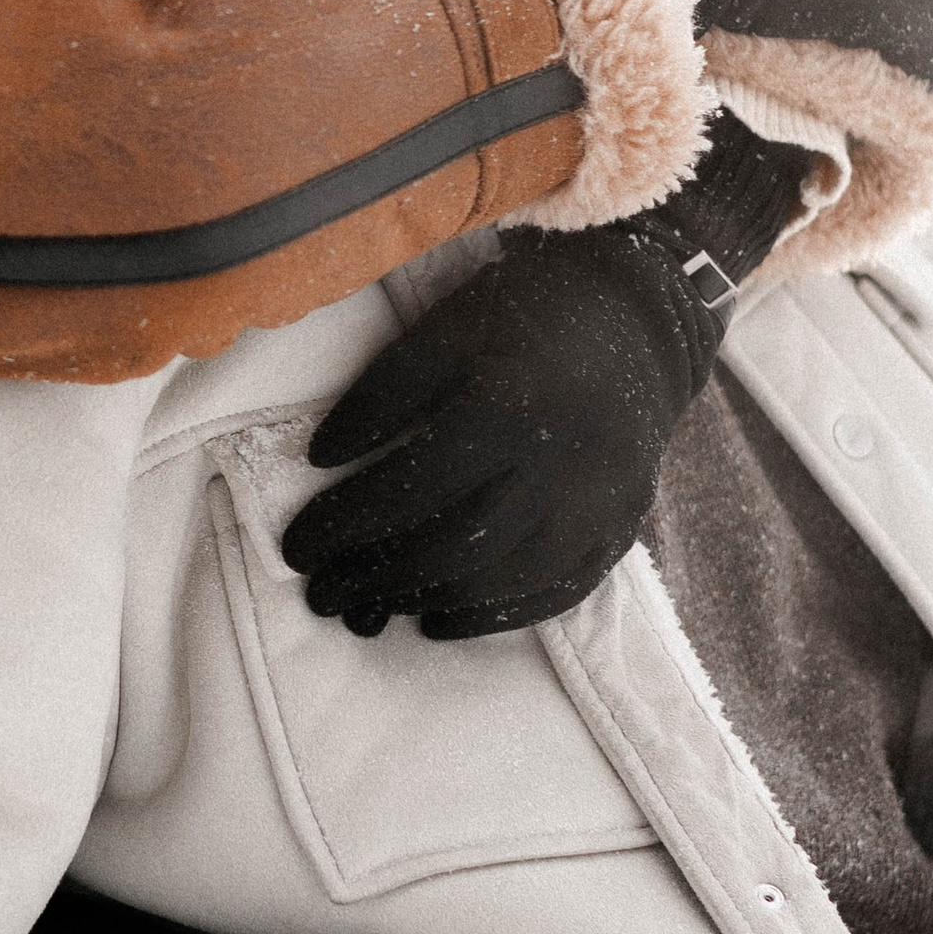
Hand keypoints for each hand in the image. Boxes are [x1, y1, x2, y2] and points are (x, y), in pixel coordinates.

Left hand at [283, 122, 814, 639]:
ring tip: (365, 601)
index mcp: (507, 410)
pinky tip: (436, 618)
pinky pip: (549, 597)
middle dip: (371, 577)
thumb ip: (381, 392)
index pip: (407, 490)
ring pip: (495, 583)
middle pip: (447, 549)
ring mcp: (595, 509)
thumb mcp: (444, 330)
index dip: (343, 527)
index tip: (294, 548)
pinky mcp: (617, 532)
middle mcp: (558, 470)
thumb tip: (321, 459)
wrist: (638, 318)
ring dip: (419, 600)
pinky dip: (486, 618)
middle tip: (318, 591)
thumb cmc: (525, 315)